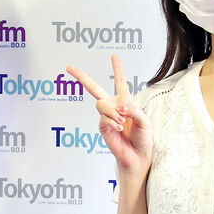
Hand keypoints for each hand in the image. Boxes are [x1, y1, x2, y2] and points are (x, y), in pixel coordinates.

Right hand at [66, 55, 152, 176]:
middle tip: (69, 67)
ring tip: (122, 122)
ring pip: (101, 103)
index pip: (120, 82)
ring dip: (112, 111)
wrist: (137, 157)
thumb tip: (119, 107)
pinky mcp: (102, 127)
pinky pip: (103, 118)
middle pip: (94, 88)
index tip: (114, 56)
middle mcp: (113, 107)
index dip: (118, 69)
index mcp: (125, 102)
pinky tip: (119, 127)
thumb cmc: (143, 139)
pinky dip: (112, 121)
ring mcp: (106, 117)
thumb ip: (133, 111)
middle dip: (81, 77)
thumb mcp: (144, 121)